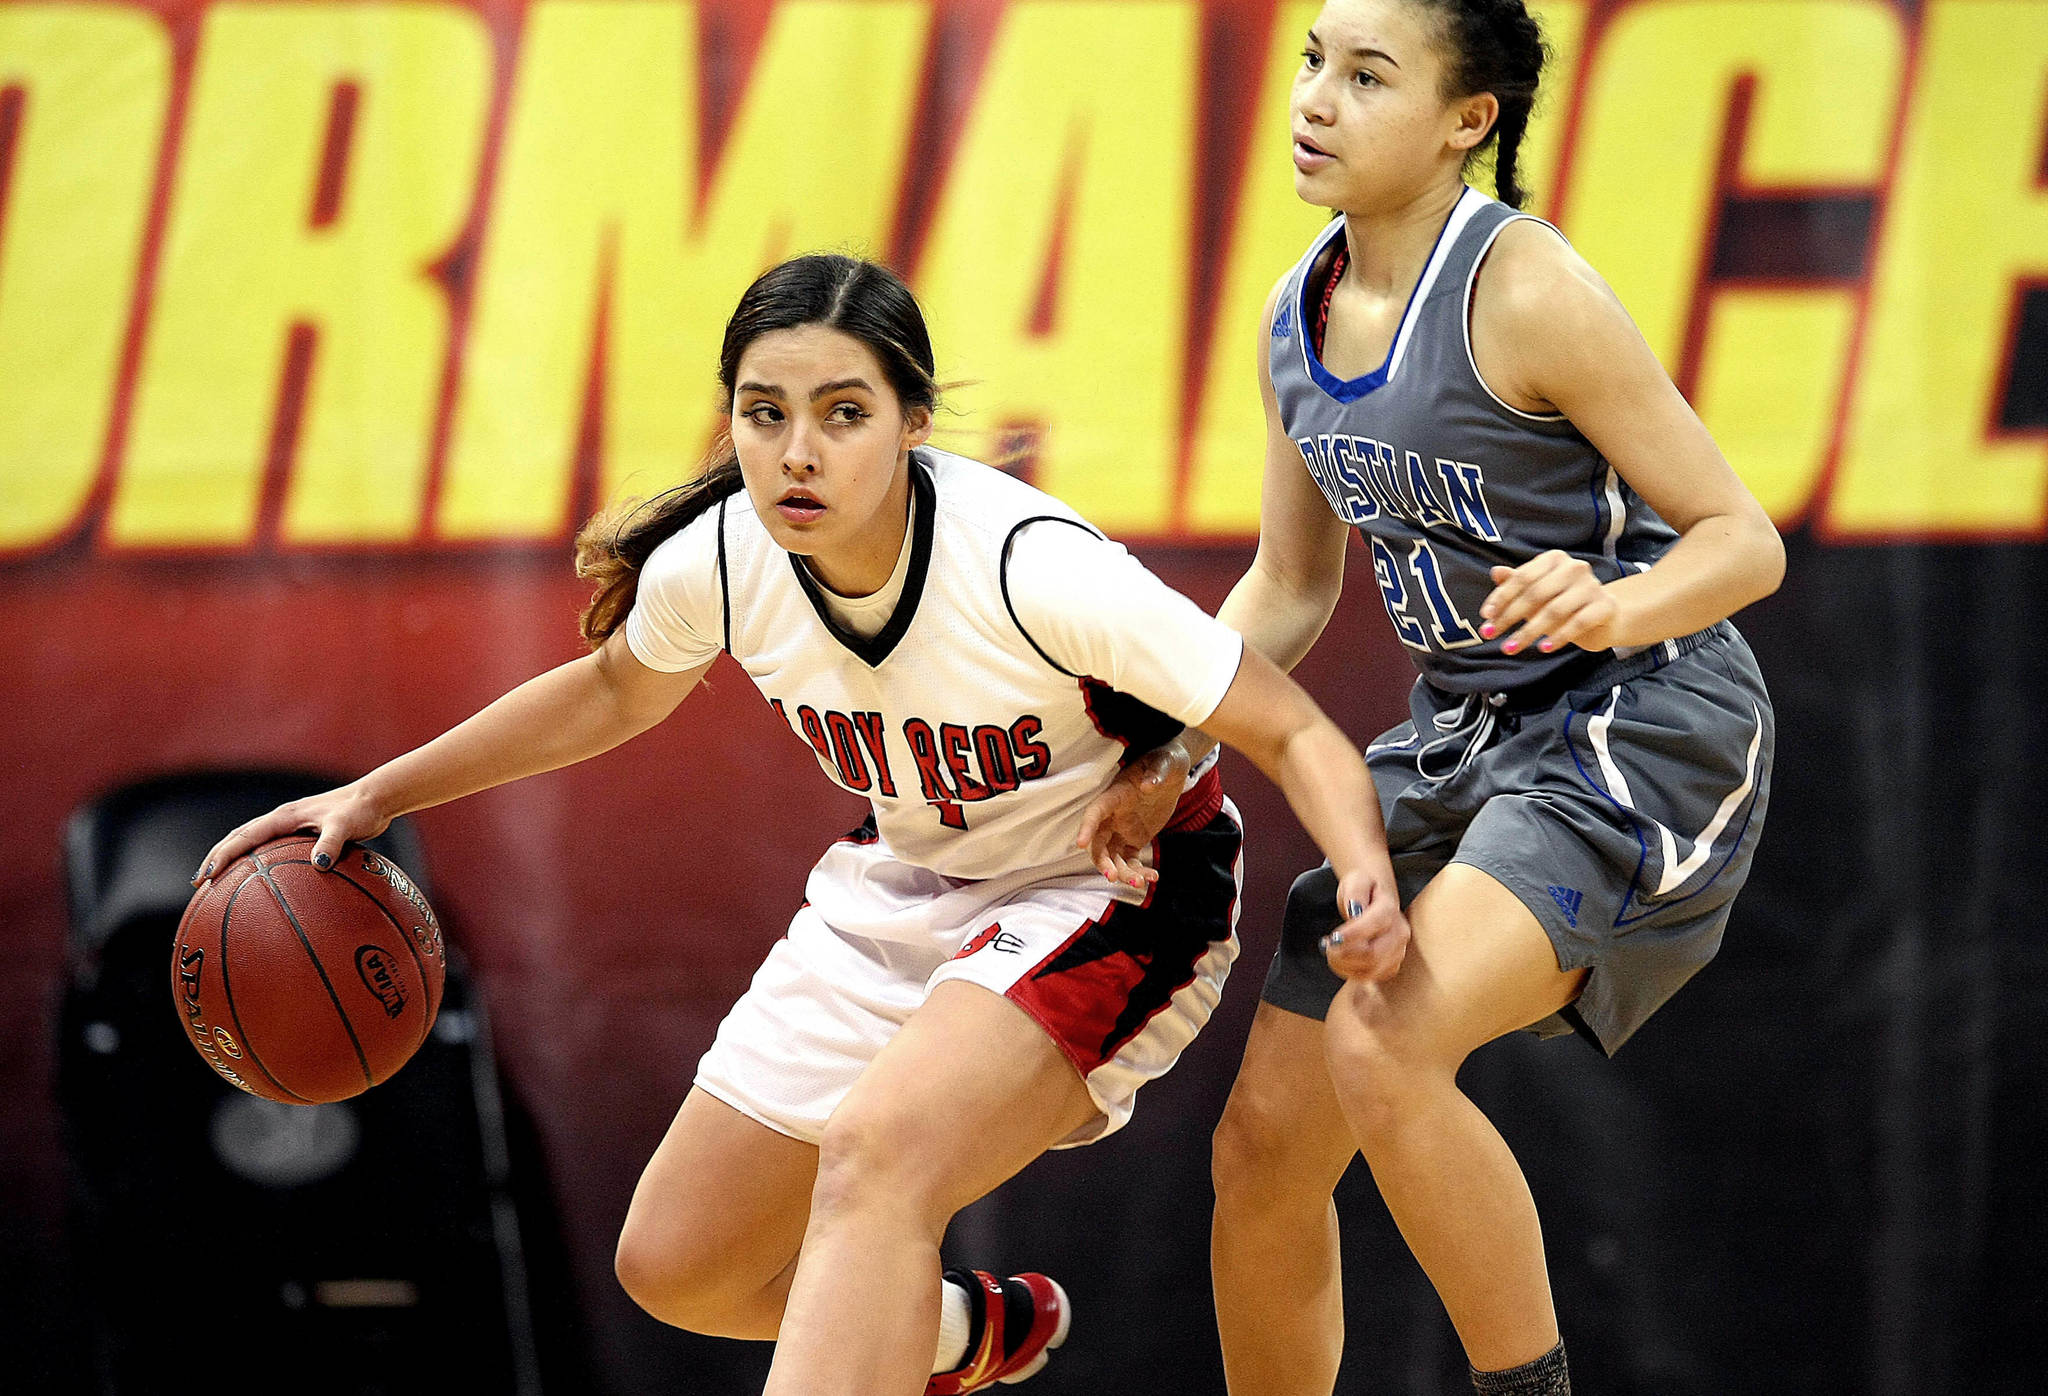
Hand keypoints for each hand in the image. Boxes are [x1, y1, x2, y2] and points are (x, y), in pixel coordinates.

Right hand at [191, 782, 392, 884]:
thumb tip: (321, 866)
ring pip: (251, 842)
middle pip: (238, 838)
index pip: (244, 837)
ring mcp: (290, 826)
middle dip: (217, 858)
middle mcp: (281, 820)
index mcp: (283, 817)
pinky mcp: (301, 834)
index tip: (206, 875)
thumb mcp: (346, 826)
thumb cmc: (360, 810)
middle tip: (199, 882)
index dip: (223, 855)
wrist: (376, 798)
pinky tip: (260, 882)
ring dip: (232, 859)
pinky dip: (257, 862)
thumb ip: (332, 843)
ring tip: (218, 883)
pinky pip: (271, 849)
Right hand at [1074, 741, 1190, 888]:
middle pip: (1098, 842)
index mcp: (1115, 795)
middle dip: (1102, 861)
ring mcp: (1122, 829)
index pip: (1095, 812)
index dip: (1086, 827)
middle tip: (1112, 876)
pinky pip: (1131, 860)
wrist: (1172, 770)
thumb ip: (1155, 773)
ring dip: (1123, 873)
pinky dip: (1139, 871)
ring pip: (1114, 857)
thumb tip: (1149, 784)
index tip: (1080, 844)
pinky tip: (1153, 878)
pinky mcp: (1135, 839)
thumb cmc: (1164, 760)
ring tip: (1142, 883)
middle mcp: (1114, 816)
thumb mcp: (1162, 762)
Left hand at [1320, 869, 1408, 981]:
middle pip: (1373, 954)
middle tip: (1328, 946)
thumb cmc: (1364, 891)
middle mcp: (1399, 933)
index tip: (1332, 937)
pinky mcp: (1389, 967)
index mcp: (1390, 910)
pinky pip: (1367, 977)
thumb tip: (1354, 909)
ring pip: (1370, 970)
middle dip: (1345, 953)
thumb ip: (1355, 892)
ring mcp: (1397, 952)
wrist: (1375, 901)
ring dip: (1344, 964)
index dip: (1352, 935)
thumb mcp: (1356, 881)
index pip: (1374, 925)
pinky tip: (1340, 959)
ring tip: (1331, 951)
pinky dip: (1348, 971)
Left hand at [1480, 551, 1621, 654]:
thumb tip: (1496, 572)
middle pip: (1535, 594)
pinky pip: (1578, 623)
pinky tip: (1544, 648)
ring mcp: (1591, 586)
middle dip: (1509, 616)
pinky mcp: (1604, 606)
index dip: (1501, 597)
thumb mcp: (1537, 592)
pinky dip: (1559, 637)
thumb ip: (1516, 583)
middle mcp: (1574, 568)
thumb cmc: (1565, 602)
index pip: (1522, 577)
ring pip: (1554, 610)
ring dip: (1529, 632)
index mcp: (1554, 559)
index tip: (1486, 616)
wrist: (1604, 616)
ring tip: (1511, 647)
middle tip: (1490, 634)